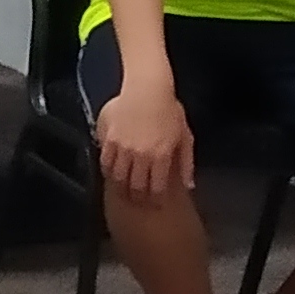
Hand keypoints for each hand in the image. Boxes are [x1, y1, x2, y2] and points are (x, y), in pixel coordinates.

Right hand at [97, 81, 193, 198]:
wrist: (148, 89)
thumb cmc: (170, 110)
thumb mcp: (185, 136)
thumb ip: (186, 162)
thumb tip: (188, 185)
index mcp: (161, 156)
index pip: (156, 187)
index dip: (155, 200)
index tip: (155, 205)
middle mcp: (141, 155)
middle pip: (136, 187)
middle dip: (137, 199)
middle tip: (138, 203)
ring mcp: (123, 148)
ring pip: (119, 178)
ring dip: (121, 189)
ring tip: (124, 193)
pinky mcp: (109, 139)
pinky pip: (106, 163)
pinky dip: (108, 173)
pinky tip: (112, 176)